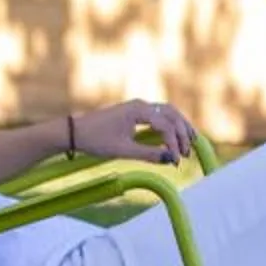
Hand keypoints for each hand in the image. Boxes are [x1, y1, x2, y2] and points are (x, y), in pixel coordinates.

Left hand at [74, 98, 199, 165]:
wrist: (74, 132)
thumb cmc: (95, 140)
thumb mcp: (123, 150)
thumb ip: (148, 154)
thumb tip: (170, 160)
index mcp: (139, 110)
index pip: (166, 125)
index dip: (175, 143)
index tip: (177, 160)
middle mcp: (141, 105)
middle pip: (172, 115)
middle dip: (183, 133)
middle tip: (188, 152)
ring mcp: (139, 107)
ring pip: (168, 113)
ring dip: (180, 127)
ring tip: (190, 143)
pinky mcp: (135, 113)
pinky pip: (160, 116)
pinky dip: (171, 126)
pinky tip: (175, 138)